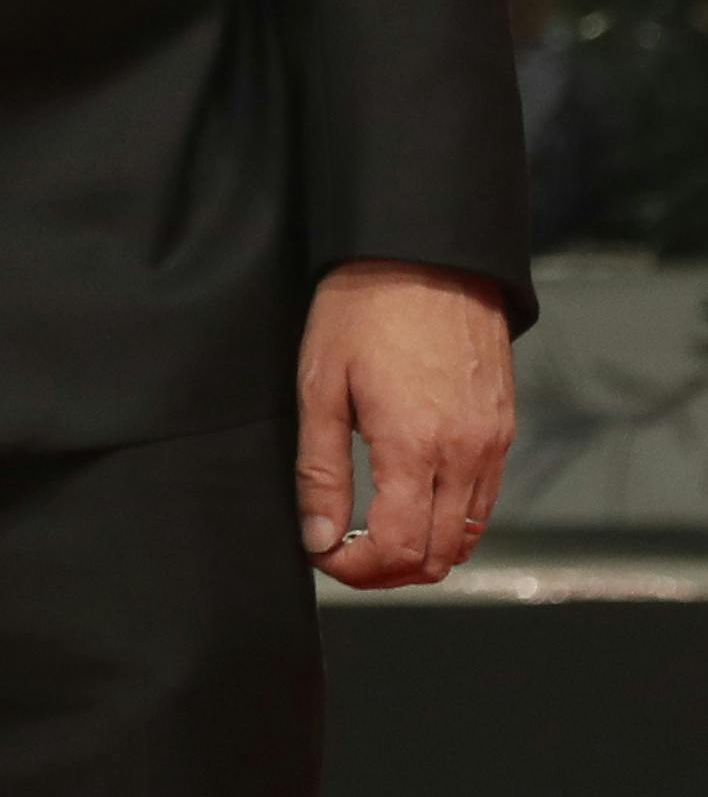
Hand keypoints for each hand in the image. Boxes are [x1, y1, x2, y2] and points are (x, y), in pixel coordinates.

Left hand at [296, 259, 513, 589]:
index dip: (357, 570)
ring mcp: (492, 444)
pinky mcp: (504, 428)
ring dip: (422, 550)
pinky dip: (451, 519)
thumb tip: (319, 539)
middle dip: (387, 571)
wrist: (425, 252)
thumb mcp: (321, 384)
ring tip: (375, 532)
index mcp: (414, 448)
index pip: (397, 551)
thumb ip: (321, 471)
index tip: (325, 555)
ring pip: (467, 537)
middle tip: (345, 552)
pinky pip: (485, 500)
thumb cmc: (365, 307)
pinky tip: (413, 498)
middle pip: (437, 558)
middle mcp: (465, 456)